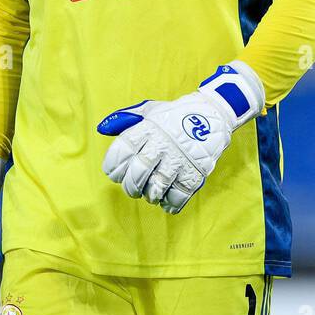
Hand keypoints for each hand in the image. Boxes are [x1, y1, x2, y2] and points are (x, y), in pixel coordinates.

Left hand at [96, 61, 264, 213]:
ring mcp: (181, 159)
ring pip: (156, 188)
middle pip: (138, 172)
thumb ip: (125, 118)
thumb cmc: (175, 116)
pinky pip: (178, 196)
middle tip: (132, 187)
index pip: (123, 149)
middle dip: (130, 186)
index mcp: (149, 128)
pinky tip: (166, 200)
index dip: (113, 166)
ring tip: (150, 192)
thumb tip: (102, 129)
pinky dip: (169, 203)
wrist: (213, 115)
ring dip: (149, 195)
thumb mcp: (150, 110)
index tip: (113, 173)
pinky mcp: (196, 173)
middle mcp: (163, 144)